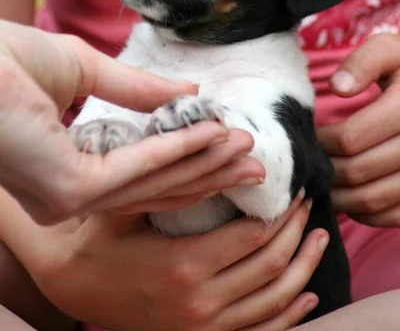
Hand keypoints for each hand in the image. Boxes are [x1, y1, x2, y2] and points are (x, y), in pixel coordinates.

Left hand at [0, 21, 263, 223]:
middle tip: (254, 158)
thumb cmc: (7, 60)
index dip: (189, 156)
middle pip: (157, 185)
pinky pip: (140, 169)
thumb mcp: (85, 70)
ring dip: (205, 160)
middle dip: (209, 170)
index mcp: (69, 171)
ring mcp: (70, 197)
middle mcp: (70, 195)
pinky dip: (182, 149)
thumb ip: (138, 90)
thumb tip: (188, 94)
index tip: (227, 139)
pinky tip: (214, 134)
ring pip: (155, 181)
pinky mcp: (70, 189)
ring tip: (245, 145)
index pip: (142, 172)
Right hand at [18, 190, 328, 330]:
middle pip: (270, 266)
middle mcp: (199, 302)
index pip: (253, 237)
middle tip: (308, 205)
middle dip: (297, 233)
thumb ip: (168, 181)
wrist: (74, 285)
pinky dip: (291, 313)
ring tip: (319, 238)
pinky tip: (308, 293)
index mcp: (182, 264)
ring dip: (304, 267)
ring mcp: (203, 327)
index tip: (294, 190)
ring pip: (274, 302)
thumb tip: (214, 150)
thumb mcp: (124, 204)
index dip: (281, 212)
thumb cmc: (100, 237)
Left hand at [317, 33, 399, 226]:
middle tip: (314, 163)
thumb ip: (364, 62)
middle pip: (359, 170)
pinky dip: (367, 212)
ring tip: (325, 181)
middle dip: (328, 169)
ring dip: (341, 195)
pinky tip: (352, 196)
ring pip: (374, 197)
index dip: (323, 142)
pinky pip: (393, 215)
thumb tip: (338, 87)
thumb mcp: (389, 50)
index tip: (315, 137)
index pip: (351, 138)